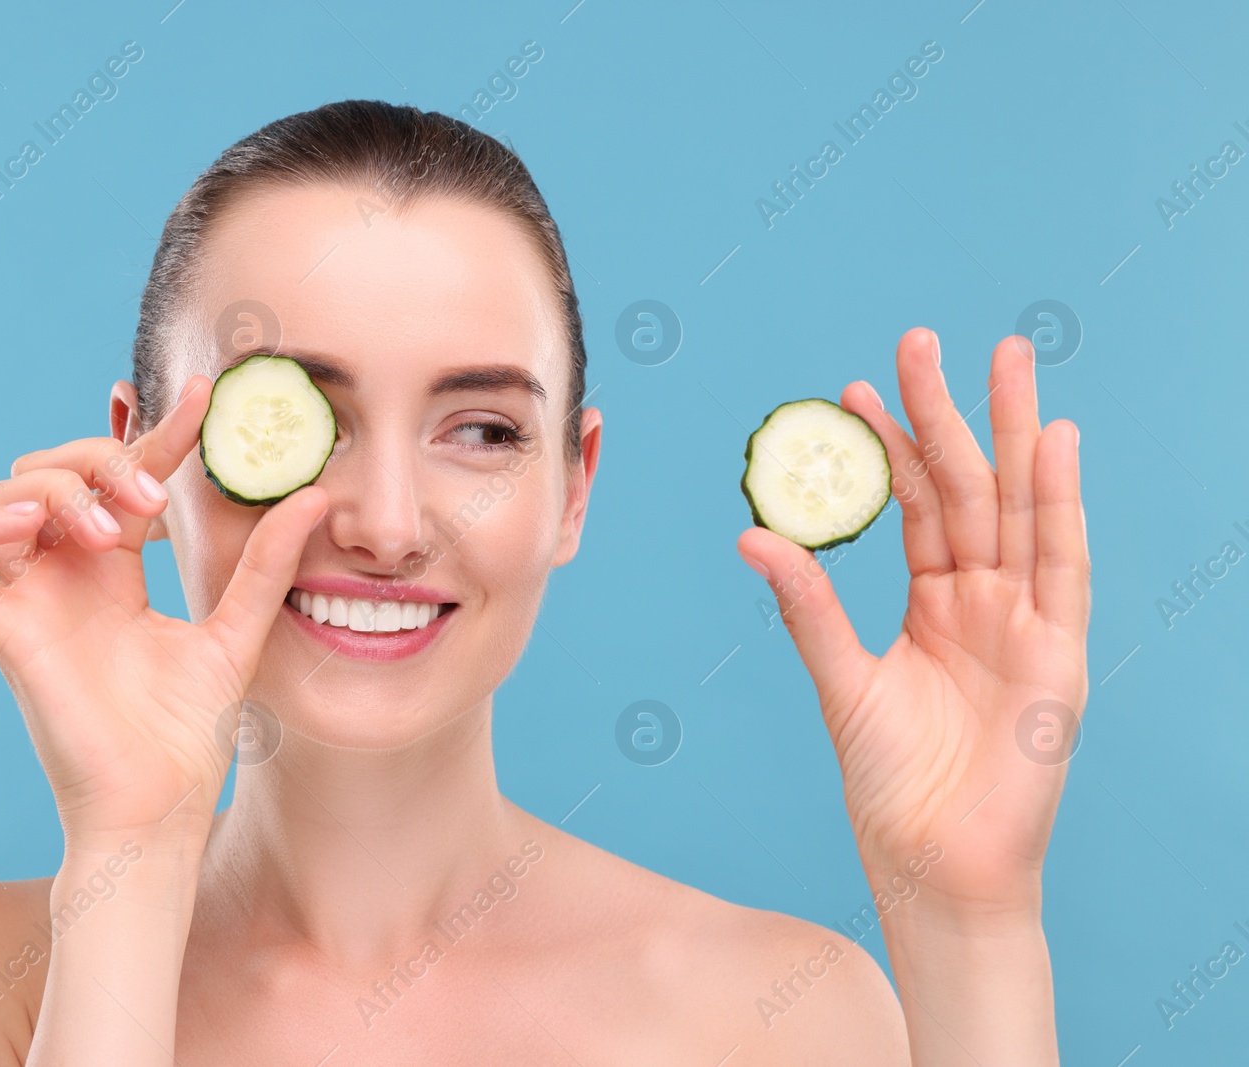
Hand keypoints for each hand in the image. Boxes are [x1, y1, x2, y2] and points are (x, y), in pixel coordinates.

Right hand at [0, 374, 328, 850]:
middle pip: (54, 471)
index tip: (201, 397)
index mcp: (116, 573)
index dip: (153, 434)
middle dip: (99, 461)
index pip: (124, 479)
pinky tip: (39, 528)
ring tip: (107, 525)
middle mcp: (65, 578)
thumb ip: (266, 563)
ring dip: (52, 487)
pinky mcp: (1, 634)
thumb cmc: (191, 736)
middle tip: (152, 502)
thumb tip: (314, 494)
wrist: (161, 807)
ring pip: (0, 499)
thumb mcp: (238, 630)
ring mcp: (29, 603)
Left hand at [737, 327, 1088, 919]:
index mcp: (934, 605)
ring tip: (1006, 358)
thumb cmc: (891, 783)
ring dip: (1015, 434)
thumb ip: (808, 605)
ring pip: (1021, 509)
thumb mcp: (841, 680)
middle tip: (923, 338)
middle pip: (972, 488)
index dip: (891, 447)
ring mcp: (1026, 623)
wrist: (933, 863)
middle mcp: (984, 602)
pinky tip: (1054, 443)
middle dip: (952, 414)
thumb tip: (753, 533)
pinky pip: (1060, 566)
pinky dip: (1060, 504)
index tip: (856, 389)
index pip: (918, 505)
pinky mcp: (1058, 656)